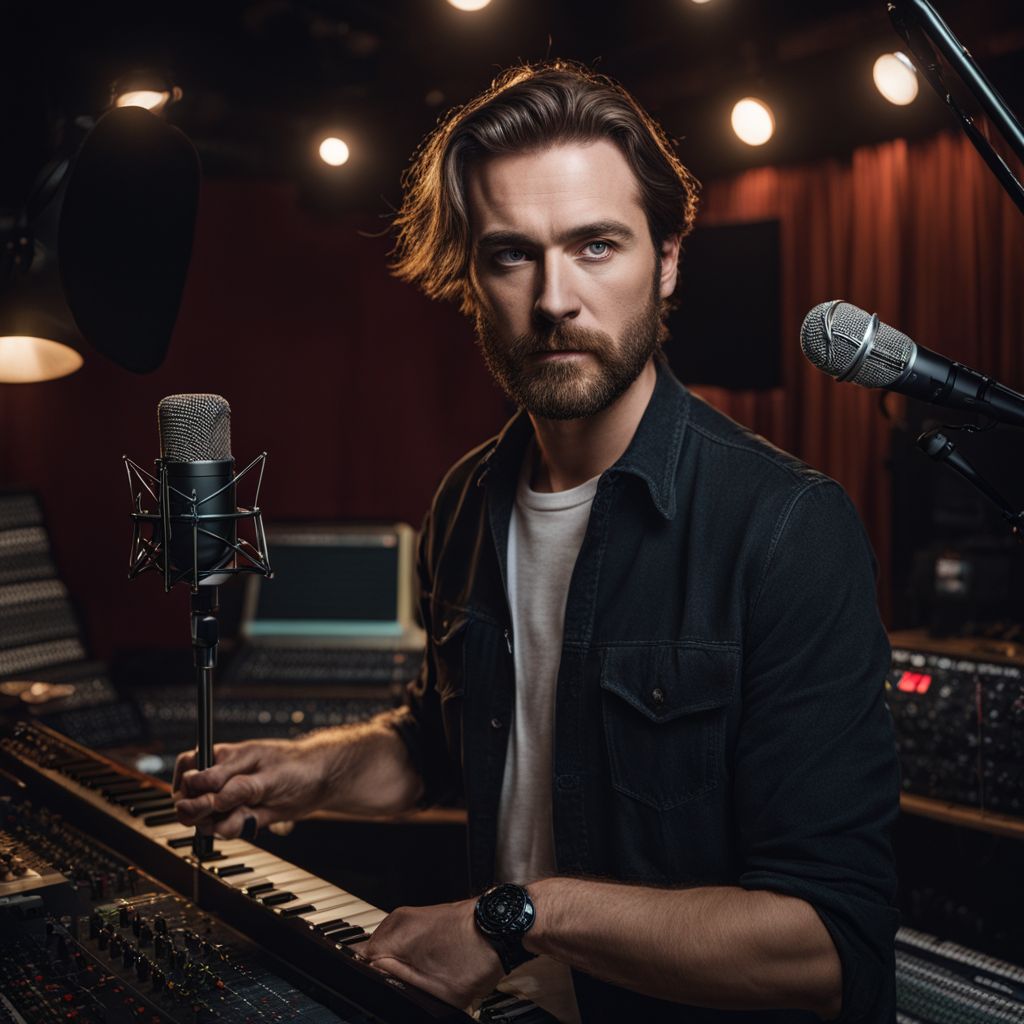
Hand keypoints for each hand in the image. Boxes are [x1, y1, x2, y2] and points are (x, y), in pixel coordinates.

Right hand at [172, 739, 327, 837]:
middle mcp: (222, 778)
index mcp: (225, 757)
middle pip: (188, 797)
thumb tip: (213, 799)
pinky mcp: (240, 815)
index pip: (190, 770)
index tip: (208, 797)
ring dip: (217, 822)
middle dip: (198, 809)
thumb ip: (240, 788)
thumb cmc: (296, 766)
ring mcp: (230, 798)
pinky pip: (224, 827)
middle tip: (217, 811)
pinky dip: (233, 829)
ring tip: (242, 815)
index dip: (191, 787)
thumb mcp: (268, 775)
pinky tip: (250, 822)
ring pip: (204, 817)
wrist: (320, 779)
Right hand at [361, 898, 503, 1009]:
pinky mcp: (425, 918)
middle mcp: (399, 921)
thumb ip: (397, 984)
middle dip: (388, 976)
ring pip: (392, 949)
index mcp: (394, 936)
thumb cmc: (476, 955)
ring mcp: (412, 916)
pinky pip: (407, 941)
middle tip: (414, 988)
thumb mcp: (434, 989)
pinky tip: (434, 966)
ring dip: (402, 966)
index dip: (375, 984)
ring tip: (428, 976)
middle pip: (375, 956)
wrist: (503, 928)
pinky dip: (414, 956)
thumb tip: (375, 977)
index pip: (361, 965)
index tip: (393, 992)